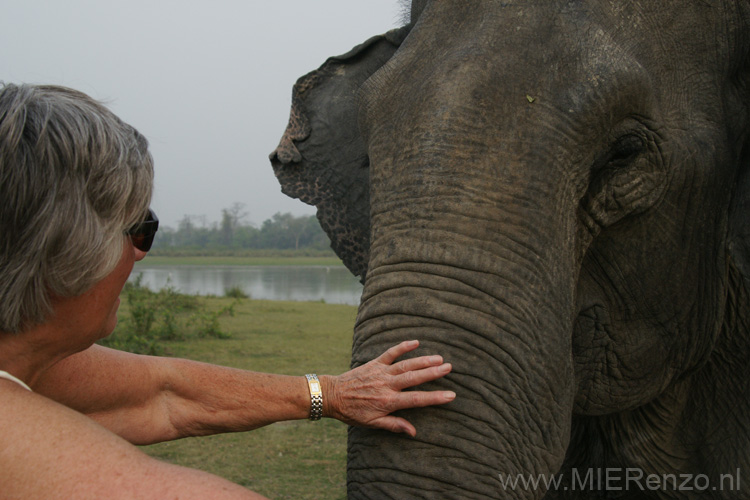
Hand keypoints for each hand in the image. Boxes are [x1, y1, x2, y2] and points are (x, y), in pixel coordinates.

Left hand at [321, 340, 454, 436]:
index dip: (435, 398)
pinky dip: (402, 347)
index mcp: (388, 401)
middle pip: (414, 378)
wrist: (333, 396)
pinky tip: (415, 342)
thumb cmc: (353, 412)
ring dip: (423, 360)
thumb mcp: (372, 423)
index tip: (451, 395)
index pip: (417, 399)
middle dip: (433, 373)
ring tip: (439, 358)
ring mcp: (381, 372)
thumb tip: (413, 432)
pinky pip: (390, 353)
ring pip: (406, 365)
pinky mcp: (374, 363)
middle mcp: (387, 385)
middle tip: (449, 367)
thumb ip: (394, 425)